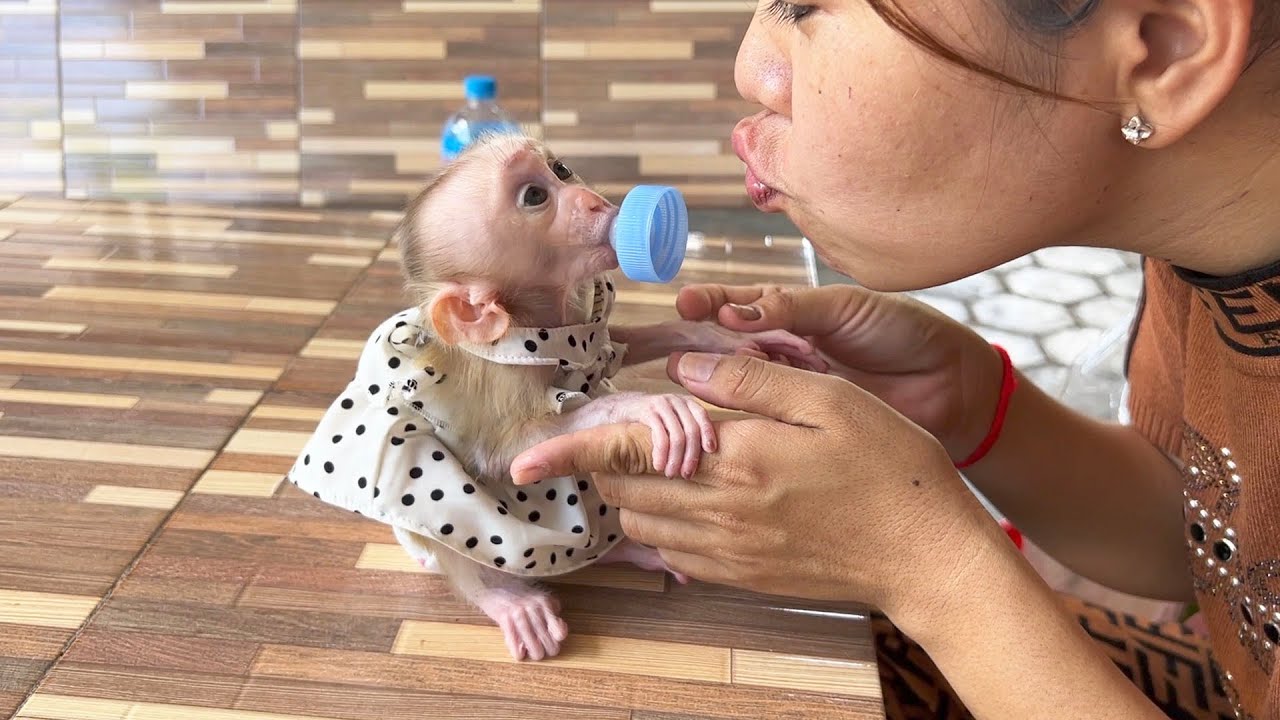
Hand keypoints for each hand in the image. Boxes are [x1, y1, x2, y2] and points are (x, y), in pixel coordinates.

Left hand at [510, 352, 1009, 615]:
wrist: (928, 556)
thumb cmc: (890, 468)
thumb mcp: (828, 400)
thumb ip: (749, 382)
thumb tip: (683, 367)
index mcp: (734, 462)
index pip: (628, 453)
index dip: (568, 452)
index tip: (523, 459)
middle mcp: (719, 514)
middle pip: (624, 492)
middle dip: (602, 463)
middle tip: (613, 430)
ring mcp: (729, 553)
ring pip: (643, 526)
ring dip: (630, 494)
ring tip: (652, 460)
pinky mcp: (744, 577)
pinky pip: (674, 556)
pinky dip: (661, 527)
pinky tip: (689, 502)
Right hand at [592, 391, 715, 478]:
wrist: (612, 412)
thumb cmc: (645, 423)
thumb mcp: (668, 424)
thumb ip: (684, 433)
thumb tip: (705, 460)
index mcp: (684, 403)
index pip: (702, 416)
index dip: (708, 433)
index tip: (711, 452)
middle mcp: (674, 401)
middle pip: (691, 430)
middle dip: (691, 455)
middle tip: (686, 475)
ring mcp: (660, 404)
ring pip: (678, 435)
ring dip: (676, 458)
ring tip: (670, 474)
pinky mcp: (645, 411)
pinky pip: (660, 435)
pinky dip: (662, 453)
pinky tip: (658, 466)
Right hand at [676, 284, 1002, 461]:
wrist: (950, 388)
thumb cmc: (903, 335)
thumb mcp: (846, 309)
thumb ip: (793, 308)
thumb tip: (736, 311)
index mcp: (787, 316)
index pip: (732, 305)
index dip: (705, 304)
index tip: (685, 305)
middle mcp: (778, 354)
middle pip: (719, 349)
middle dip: (688, 348)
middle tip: (659, 351)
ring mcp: (785, 394)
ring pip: (730, 388)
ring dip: (705, 387)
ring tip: (680, 388)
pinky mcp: (797, 431)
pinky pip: (756, 424)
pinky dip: (730, 424)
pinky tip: (708, 427)